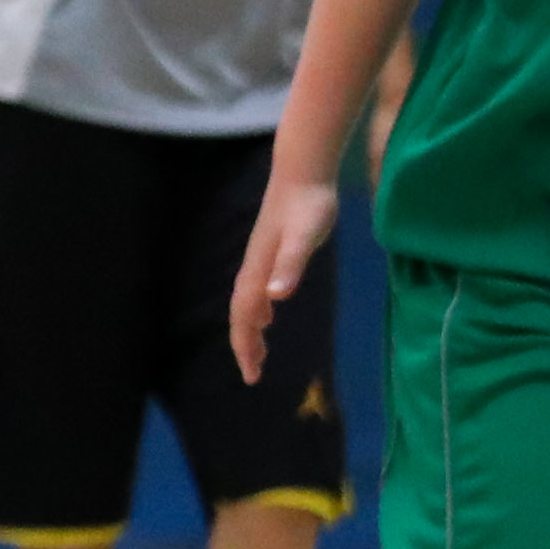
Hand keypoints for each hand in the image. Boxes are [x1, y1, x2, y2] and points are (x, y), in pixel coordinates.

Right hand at [227, 176, 336, 386]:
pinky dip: (258, 311)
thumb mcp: (306, 237)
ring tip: (258, 354)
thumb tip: (275, 298)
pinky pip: (256, 292)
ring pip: (247, 304)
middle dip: (244, 346)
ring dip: (249, 331)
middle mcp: (253, 270)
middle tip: (253, 375)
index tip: (252, 375)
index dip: (245, 347)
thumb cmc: (309, 205)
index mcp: (258, 271)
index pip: (244, 317)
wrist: (303, 173)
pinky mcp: (270, 254)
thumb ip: (291, 266)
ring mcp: (259, 262)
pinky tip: (268, 315)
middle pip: (240, 315)